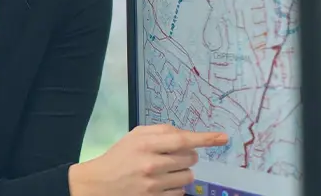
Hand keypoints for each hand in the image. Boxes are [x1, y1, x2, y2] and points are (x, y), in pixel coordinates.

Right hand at [68, 124, 228, 195]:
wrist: (98, 185)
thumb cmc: (118, 157)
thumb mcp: (134, 137)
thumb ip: (160, 132)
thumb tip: (186, 135)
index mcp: (145, 144)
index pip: (182, 139)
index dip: (205, 138)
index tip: (223, 138)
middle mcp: (151, 164)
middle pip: (189, 159)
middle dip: (187, 157)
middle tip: (172, 157)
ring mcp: (153, 185)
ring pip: (188, 177)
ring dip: (182, 173)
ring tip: (166, 171)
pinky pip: (180, 193)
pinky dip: (175, 188)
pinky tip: (161, 184)